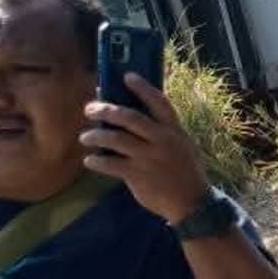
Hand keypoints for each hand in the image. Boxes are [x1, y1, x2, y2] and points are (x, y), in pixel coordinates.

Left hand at [81, 75, 214, 224]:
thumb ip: (163, 131)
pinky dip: (96, 161)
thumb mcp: (182, 145)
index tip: (126, 76)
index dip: (142, 88)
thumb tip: (136, 116)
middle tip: (90, 108)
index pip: (158, 102)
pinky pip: (110, 164)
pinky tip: (90, 160)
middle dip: (106, 110)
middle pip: (130, 117)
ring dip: (96, 135)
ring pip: (115, 139)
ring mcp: (149, 157)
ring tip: (86, 137)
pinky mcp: (138, 175)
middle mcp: (162, 140)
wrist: (191, 202)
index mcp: (174, 130)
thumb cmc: (184, 170)